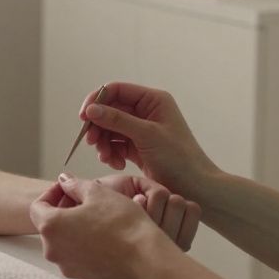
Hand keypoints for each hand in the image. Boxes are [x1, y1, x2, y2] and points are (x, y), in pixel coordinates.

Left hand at [30, 175, 188, 278]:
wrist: (146, 256)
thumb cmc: (121, 221)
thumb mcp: (98, 192)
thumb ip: (75, 185)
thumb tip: (64, 180)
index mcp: (51, 227)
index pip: (37, 207)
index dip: (51, 193)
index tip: (67, 188)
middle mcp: (53, 251)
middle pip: (50, 227)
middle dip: (63, 211)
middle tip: (83, 201)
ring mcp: (68, 268)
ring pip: (64, 243)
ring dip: (74, 230)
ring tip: (96, 219)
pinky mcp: (84, 278)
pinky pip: (78, 258)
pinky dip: (85, 247)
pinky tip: (104, 238)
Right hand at [80, 82, 218, 196]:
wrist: (195, 188)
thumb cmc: (179, 159)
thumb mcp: (147, 135)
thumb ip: (118, 120)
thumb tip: (91, 109)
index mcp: (153, 100)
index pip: (117, 90)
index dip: (97, 100)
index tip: (84, 117)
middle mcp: (146, 111)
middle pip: (109, 110)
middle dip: (99, 126)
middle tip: (91, 142)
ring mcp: (141, 129)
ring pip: (109, 129)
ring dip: (103, 142)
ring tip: (106, 158)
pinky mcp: (137, 147)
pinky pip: (115, 144)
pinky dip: (110, 153)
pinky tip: (116, 163)